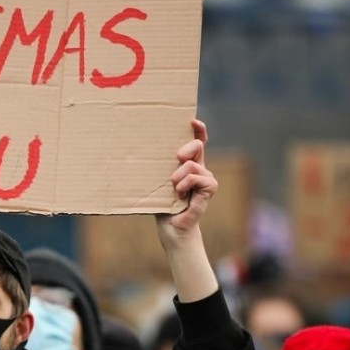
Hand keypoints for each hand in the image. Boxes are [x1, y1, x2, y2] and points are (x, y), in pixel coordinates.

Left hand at [155, 118, 217, 249]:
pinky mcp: (209, 189)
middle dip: (186, 148)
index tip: (192, 120)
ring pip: (193, 164)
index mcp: (188, 164)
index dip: (198, 130)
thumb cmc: (162, 205)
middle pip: (197, 145)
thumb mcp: (157, 183)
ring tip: (173, 188)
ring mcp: (206, 178)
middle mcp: (199, 168)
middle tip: (177, 158)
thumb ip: (157, 168)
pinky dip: (186, 184)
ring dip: (178, 176)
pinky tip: (180, 194)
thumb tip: (141, 152)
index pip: (198, 142)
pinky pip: (198, 177)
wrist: (171, 228)